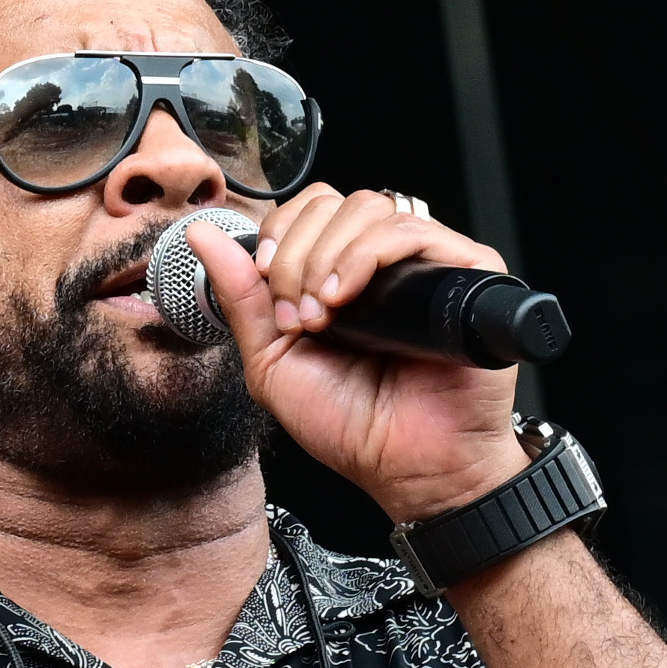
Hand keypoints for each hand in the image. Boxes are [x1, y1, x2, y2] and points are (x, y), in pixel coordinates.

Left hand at [184, 183, 532, 524]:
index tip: (269, 290)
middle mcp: (381, 263)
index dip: (279, 238)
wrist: (404, 465)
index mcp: (337, 274)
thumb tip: (202, 236)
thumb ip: (240, 297)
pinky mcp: (464, 269)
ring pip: (367, 208)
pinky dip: (363, 256)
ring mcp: (423, 263)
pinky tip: (345, 300)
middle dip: (296, 255)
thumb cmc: (351, 425)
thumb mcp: (272, 361)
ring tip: (322, 316)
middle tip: (297, 315)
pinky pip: (410, 229)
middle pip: (331, 203)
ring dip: (325, 258)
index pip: (306, 210)